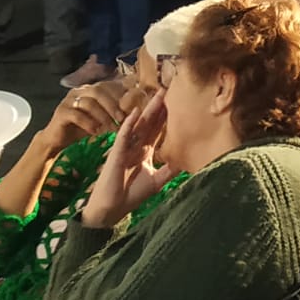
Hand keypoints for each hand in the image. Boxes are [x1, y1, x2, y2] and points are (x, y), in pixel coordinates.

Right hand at [36, 81, 128, 153]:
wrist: (58, 140)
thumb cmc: (82, 128)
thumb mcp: (101, 118)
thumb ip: (113, 112)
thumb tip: (135, 110)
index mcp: (89, 89)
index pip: (107, 85)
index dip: (120, 95)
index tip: (130, 108)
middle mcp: (78, 91)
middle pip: (98, 91)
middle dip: (113, 106)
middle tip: (122, 119)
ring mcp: (68, 100)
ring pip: (89, 103)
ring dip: (103, 116)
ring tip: (111, 128)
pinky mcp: (60, 112)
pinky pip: (77, 115)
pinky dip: (89, 123)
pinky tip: (95, 131)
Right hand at [81, 90, 178, 229]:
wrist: (111, 210)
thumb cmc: (130, 195)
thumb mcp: (157, 181)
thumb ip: (170, 169)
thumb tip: (187, 159)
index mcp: (145, 151)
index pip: (157, 130)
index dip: (166, 116)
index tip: (178, 101)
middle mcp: (135, 146)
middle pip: (150, 123)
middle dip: (159, 107)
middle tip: (169, 89)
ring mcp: (125, 148)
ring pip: (139, 125)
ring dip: (148, 110)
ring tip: (158, 94)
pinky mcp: (116, 154)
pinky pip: (123, 137)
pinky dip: (129, 125)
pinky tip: (135, 113)